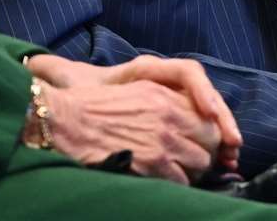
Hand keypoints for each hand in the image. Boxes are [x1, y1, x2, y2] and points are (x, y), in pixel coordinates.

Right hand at [41, 77, 221, 183]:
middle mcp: (169, 114)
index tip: (201, 144)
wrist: (66, 121)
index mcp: (165, 94)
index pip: (208, 117)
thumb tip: (189, 119)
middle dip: (204, 153)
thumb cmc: (93, 107)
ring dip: (191, 171)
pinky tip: (161, 180)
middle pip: (210, 141)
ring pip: (200, 164)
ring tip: (175, 172)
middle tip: (190, 161)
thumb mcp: (134, 91)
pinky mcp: (154, 163)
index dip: (209, 135)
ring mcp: (163, 140)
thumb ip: (165, 101)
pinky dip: (175, 184)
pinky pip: (182, 182)